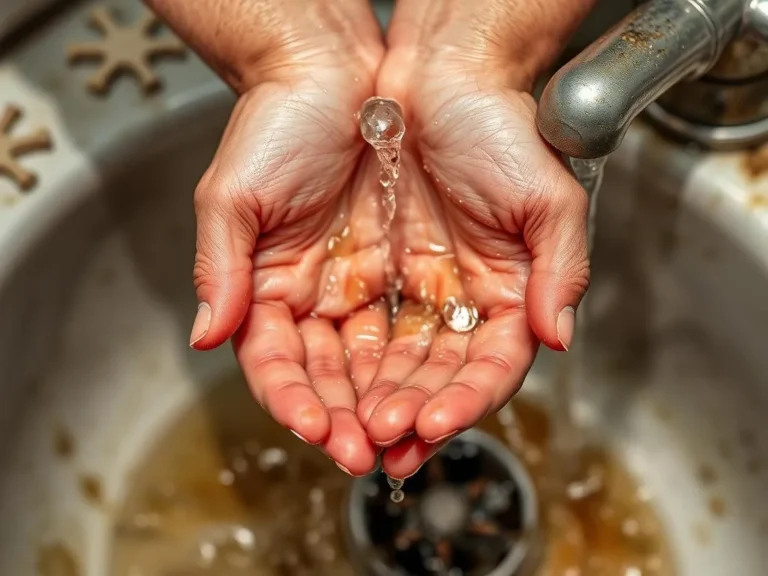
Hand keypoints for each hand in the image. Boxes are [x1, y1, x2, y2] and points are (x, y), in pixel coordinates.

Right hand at [148, 0, 386, 475]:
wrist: (338, 74)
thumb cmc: (275, 123)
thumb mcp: (232, 195)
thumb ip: (220, 270)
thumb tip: (205, 337)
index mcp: (269, 288)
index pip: (276, 363)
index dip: (292, 401)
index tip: (314, 428)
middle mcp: (317, 298)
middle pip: (331, 377)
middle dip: (348, 418)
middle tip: (370, 452)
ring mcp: (364, 288)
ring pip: (378, 363)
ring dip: (391, 402)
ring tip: (408, 436)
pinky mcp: (410, 272)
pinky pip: (421, 328)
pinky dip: (428, 362)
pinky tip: (435, 391)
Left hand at [357, 0, 594, 477]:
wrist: (436, 79)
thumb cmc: (499, 128)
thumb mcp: (548, 198)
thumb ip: (561, 270)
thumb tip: (558, 337)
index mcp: (505, 295)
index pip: (491, 367)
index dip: (465, 401)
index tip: (434, 424)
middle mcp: (457, 302)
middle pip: (434, 379)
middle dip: (408, 416)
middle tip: (378, 449)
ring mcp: (410, 292)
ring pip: (389, 366)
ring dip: (369, 403)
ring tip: (346, 437)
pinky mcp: (362, 275)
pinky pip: (347, 331)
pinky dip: (338, 365)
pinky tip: (327, 394)